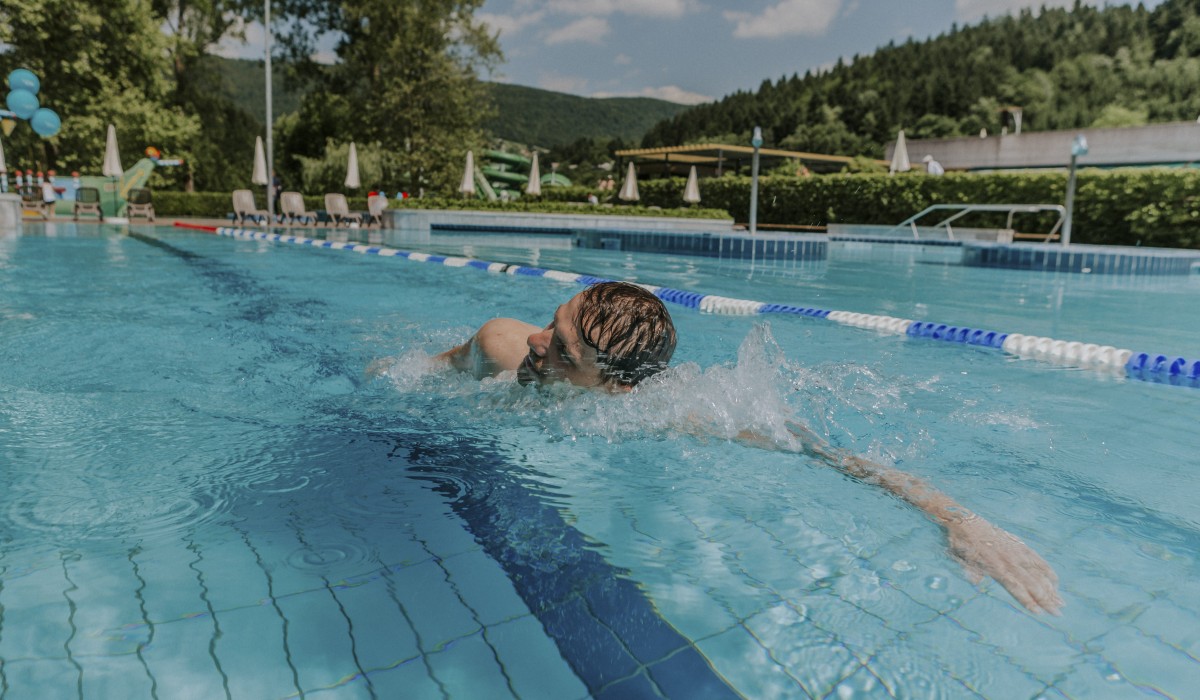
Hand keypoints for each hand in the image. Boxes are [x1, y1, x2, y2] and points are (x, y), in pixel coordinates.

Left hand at [945, 515, 1062, 614]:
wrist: (964, 521)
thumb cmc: (961, 544)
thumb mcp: (961, 560)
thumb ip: (971, 572)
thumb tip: (975, 582)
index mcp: (995, 567)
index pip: (1016, 588)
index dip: (1027, 600)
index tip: (1039, 612)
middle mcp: (1009, 561)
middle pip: (1032, 584)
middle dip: (1046, 600)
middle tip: (1057, 613)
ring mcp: (1017, 552)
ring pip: (1038, 573)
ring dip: (1051, 589)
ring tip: (1061, 603)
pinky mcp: (1020, 545)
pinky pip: (1038, 559)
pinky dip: (1048, 570)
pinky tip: (1056, 581)